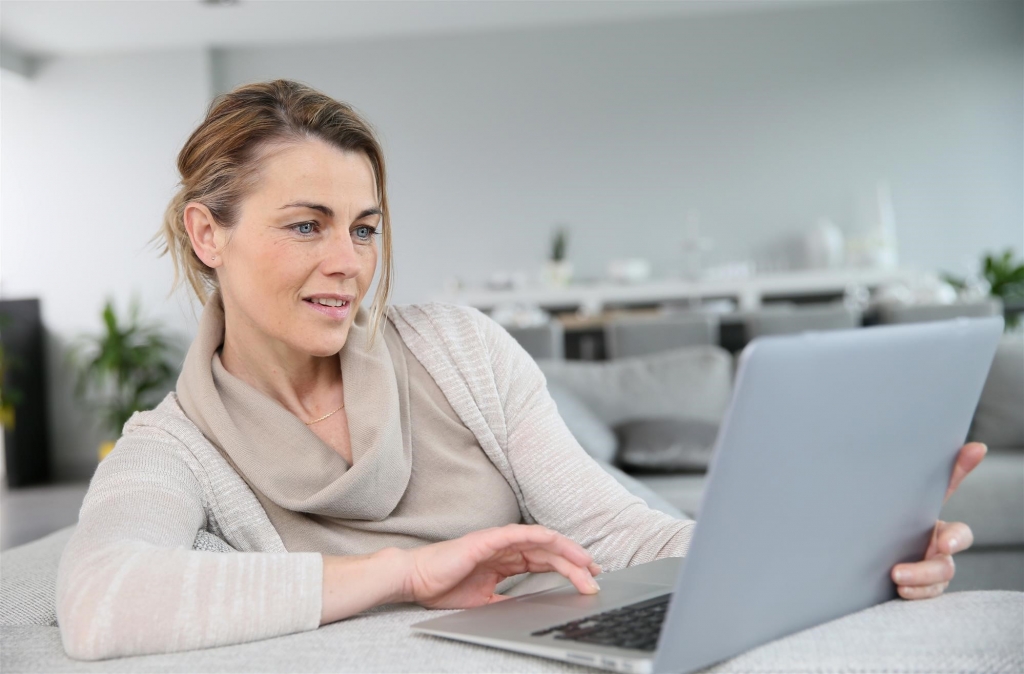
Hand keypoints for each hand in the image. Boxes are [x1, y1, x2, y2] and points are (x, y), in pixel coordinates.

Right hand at [398, 523, 602, 608]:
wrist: (416, 579)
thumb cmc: (443, 587)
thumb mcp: (484, 602)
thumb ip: (507, 601)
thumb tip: (530, 610)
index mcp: (505, 560)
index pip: (544, 560)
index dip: (567, 567)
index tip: (588, 580)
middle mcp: (505, 547)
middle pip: (548, 551)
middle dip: (575, 562)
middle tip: (596, 576)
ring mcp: (497, 541)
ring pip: (540, 541)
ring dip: (565, 552)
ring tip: (586, 564)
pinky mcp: (487, 539)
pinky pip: (518, 533)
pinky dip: (539, 536)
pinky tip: (555, 542)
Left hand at [890, 442, 985, 599]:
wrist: (867, 535)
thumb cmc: (901, 510)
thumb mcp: (918, 493)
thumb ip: (950, 473)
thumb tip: (978, 446)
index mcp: (938, 530)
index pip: (959, 536)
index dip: (955, 539)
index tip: (942, 542)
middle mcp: (935, 553)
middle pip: (946, 567)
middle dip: (929, 571)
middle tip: (901, 572)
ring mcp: (925, 573)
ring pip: (933, 584)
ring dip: (916, 582)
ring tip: (894, 578)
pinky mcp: (911, 587)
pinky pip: (919, 596)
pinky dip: (911, 594)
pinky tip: (896, 590)